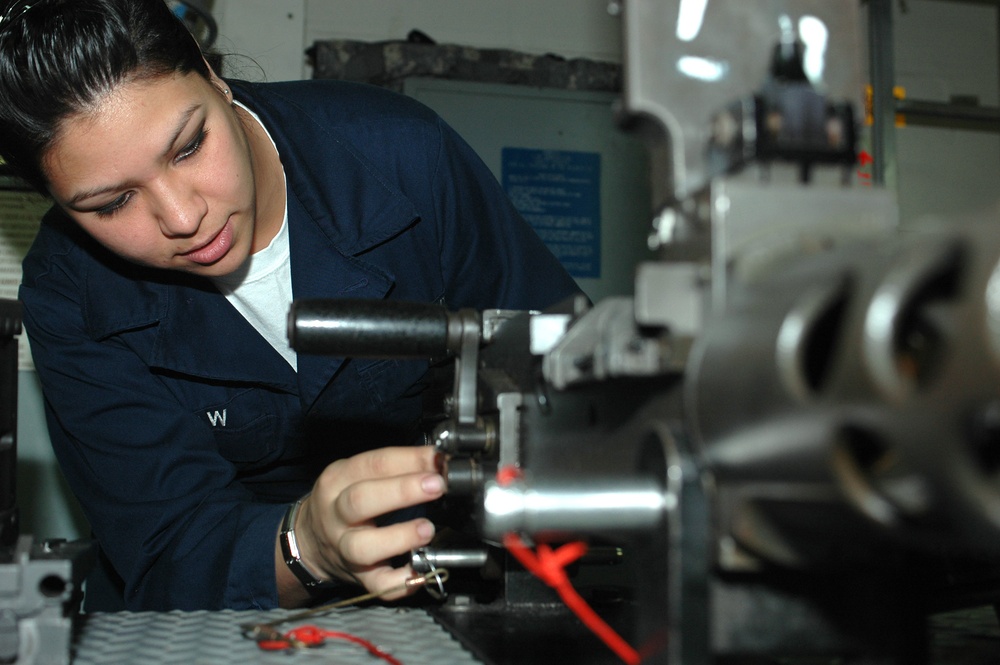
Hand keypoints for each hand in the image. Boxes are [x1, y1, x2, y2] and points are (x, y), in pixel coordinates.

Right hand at [278, 446, 444, 604]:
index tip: (438, 459)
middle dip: (402, 491)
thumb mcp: (357, 474)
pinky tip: (421, 569)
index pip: (373, 464)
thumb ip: (395, 467)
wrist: (310, 541)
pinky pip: (378, 584)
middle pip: (361, 501)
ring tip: (427, 529)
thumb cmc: (343, 501)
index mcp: (338, 480)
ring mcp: (344, 548)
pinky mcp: (359, 577)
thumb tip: (439, 462)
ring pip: (363, 546)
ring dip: (399, 537)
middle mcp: (336, 514)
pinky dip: (401, 581)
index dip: (409, 460)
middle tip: (437, 486)